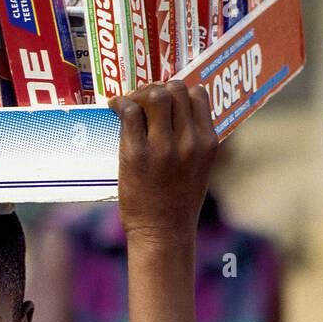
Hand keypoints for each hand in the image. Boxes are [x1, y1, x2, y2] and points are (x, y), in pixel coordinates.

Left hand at [110, 80, 218, 245]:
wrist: (162, 232)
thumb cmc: (178, 201)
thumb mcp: (199, 167)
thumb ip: (194, 138)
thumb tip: (177, 108)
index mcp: (208, 142)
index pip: (197, 94)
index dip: (178, 90)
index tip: (164, 98)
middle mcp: (189, 141)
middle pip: (175, 90)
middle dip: (156, 88)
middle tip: (141, 100)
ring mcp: (163, 147)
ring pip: (154, 96)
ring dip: (139, 94)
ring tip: (128, 104)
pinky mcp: (136, 154)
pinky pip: (129, 113)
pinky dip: (119, 103)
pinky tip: (114, 108)